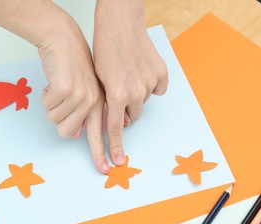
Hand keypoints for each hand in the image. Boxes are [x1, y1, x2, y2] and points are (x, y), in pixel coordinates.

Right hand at [0, 0, 109, 172]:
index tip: (106, 169)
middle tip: (60, 101)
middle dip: (56, 119)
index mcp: (99, 104)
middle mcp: (93, 102)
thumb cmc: (71, 65)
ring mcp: (80, 95)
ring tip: (58, 87)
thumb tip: (74, 136)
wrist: (63, 39)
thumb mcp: (83, 91)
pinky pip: (46, 104)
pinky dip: (45, 94)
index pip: (101, 134)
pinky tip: (53, 81)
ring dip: (50, 105)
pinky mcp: (66, 89)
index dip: (101, 154)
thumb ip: (82, 115)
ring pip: (54, 119)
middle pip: (65, 131)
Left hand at [93, 0, 167, 165]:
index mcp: (116, 95)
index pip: (115, 127)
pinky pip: (158, 88)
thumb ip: (108, 103)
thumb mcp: (99, 80)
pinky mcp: (162, 74)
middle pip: (133, 114)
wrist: (120, 25)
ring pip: (144, 101)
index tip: (118, 161)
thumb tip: (122, 121)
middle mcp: (135, 93)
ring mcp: (150, 83)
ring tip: (129, 74)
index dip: (116, 146)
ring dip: (138, 94)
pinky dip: (151, 83)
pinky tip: (142, 69)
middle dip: (126, 107)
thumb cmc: (104, 50)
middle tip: (120, 89)